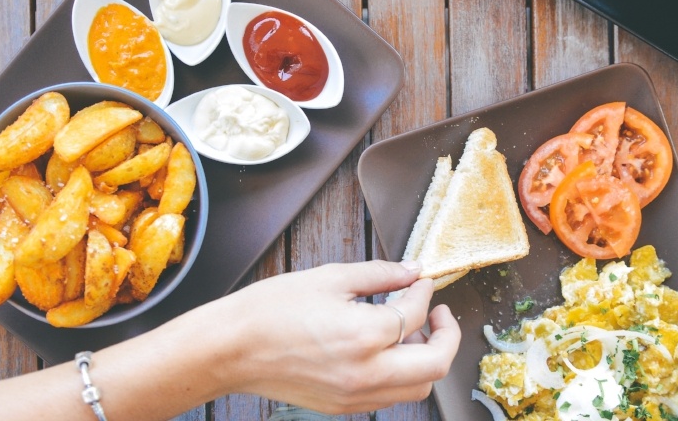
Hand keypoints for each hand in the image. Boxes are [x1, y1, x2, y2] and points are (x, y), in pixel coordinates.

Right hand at [214, 260, 460, 413]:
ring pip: (417, 387)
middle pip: (435, 364)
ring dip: (425, 359)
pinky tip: (386, 350)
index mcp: (364, 335)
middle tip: (438, 313)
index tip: (420, 281)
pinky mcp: (344, 407)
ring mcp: (355, 396)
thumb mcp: (330, 278)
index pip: (414, 314)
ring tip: (411, 332)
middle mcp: (366, 373)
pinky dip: (401, 375)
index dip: (423, 292)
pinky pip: (390, 397)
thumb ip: (380, 275)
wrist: (231, 348)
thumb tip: (411, 271)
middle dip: (446, 335)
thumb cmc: (270, 311)